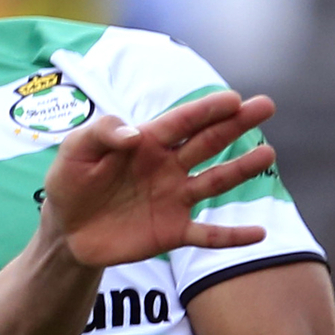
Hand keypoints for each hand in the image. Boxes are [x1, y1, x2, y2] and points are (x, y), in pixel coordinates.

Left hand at [43, 89, 275, 267]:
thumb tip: (135, 135)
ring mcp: (174, 199)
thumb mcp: (74, 150)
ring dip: (242, 169)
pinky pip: (209, 235)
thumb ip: (101, 133)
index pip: (182, 121)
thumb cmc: (71, 182)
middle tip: (265, 106)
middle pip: (208, 142)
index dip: (207, 110)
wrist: (66, 230)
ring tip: (267, 154)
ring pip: (215, 182)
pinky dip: (233, 236)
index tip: (233, 99)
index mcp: (147, 142)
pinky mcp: (173, 232)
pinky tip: (260, 233)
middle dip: (236, 124)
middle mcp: (168, 167)